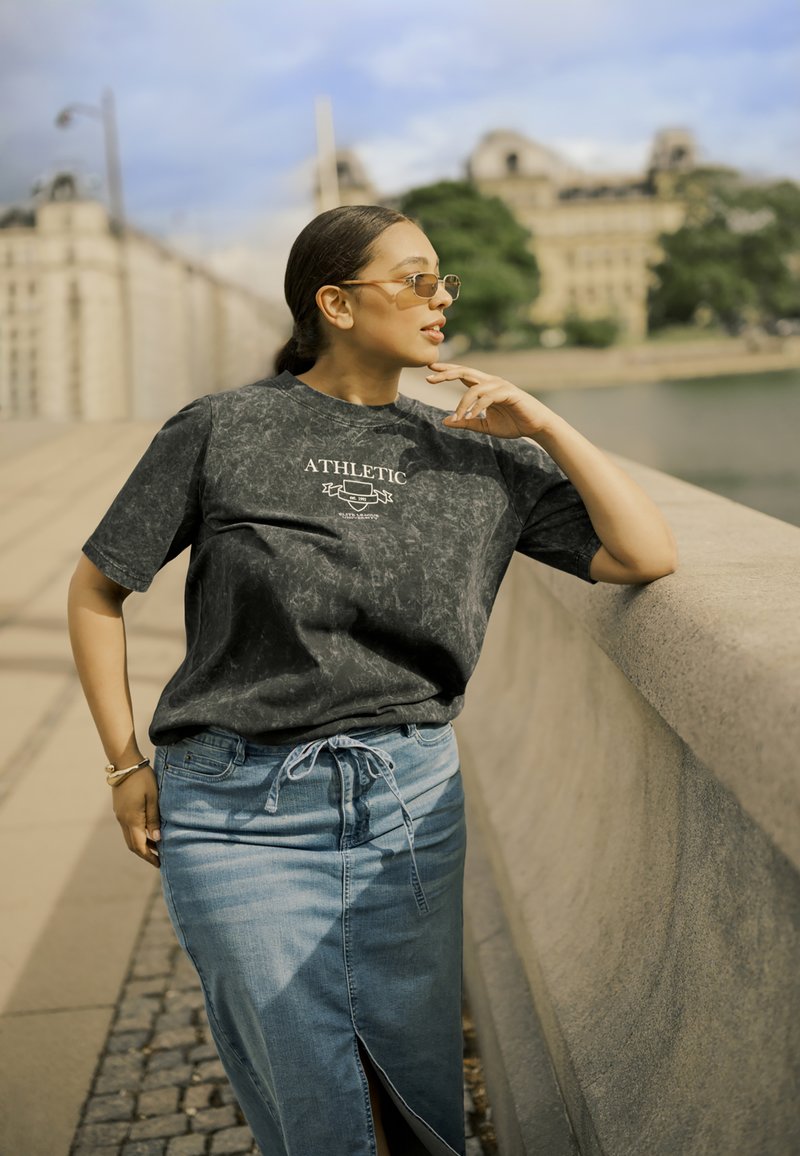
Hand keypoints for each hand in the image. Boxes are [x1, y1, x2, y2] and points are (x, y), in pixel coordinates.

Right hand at [112, 764, 161, 868]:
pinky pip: (127, 828)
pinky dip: (137, 835)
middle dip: (145, 854)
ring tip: (156, 847)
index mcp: (132, 819)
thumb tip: (157, 840)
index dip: (149, 857)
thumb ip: (154, 819)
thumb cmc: (143, 778)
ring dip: (141, 844)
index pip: (139, 846)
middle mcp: (123, 820)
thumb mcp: (153, 798)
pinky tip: (147, 832)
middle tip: (159, 859)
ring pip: (129, 837)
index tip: (160, 864)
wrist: (125, 763)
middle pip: (132, 844)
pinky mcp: (120, 809)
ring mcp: (119, 815)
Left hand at [426, 362, 554, 438]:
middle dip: (446, 373)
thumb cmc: (512, 424)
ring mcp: (500, 386)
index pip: (462, 375)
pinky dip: (477, 407)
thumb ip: (466, 422)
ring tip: (457, 418)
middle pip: (465, 372)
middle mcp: (491, 382)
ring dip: (462, 404)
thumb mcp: (485, 426)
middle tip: (429, 377)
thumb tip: (445, 421)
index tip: (429, 370)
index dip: (446, 371)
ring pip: (474, 388)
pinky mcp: (509, 393)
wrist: (536, 426)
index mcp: (484, 387)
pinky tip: (470, 416)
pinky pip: (487, 397)